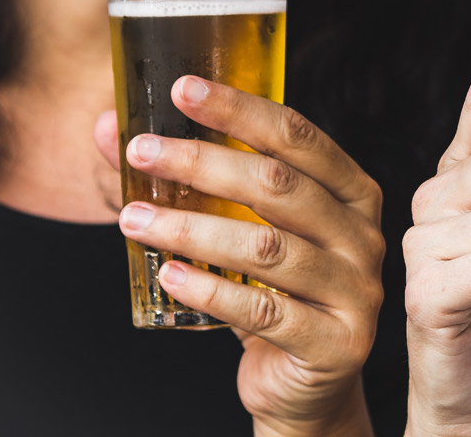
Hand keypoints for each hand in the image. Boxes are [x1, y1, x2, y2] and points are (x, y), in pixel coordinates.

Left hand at [95, 76, 382, 436]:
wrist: (307, 379)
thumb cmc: (275, 290)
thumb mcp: (243, 227)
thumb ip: (190, 179)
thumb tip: (107, 129)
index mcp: (352, 192)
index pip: (298, 136)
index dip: (239, 109)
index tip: (181, 90)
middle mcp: (362, 235)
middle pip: (279, 186)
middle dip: (202, 162)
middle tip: (140, 152)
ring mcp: (355, 291)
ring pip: (266, 247)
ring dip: (191, 228)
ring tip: (133, 220)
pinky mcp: (335, 343)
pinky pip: (264, 312)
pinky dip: (210, 290)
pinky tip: (166, 275)